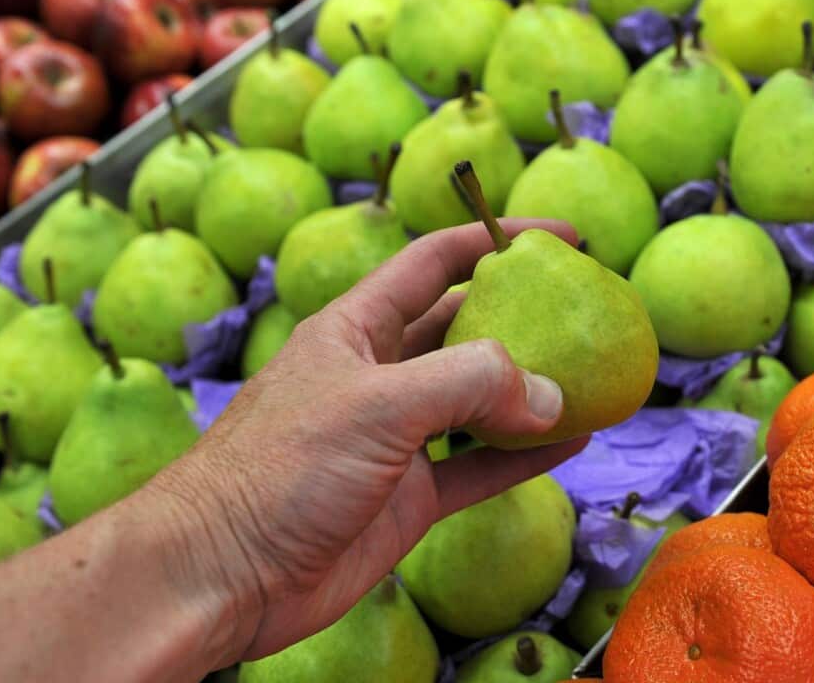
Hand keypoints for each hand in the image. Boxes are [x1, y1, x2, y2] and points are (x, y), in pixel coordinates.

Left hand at [147, 218, 588, 663]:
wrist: (220, 575)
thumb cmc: (276, 471)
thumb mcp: (375, 403)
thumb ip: (468, 385)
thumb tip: (550, 397)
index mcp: (356, 328)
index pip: (436, 262)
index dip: (496, 238)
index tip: (561, 238)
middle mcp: (379, 376)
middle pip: (464, 330)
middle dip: (522, 319)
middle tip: (586, 316)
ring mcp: (395, 440)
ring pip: (479, 404)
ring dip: (532, 393)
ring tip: (593, 381)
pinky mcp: (407, 499)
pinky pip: (480, 468)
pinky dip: (525, 456)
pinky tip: (572, 445)